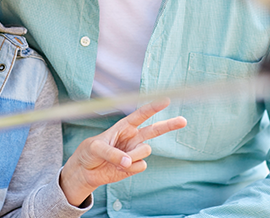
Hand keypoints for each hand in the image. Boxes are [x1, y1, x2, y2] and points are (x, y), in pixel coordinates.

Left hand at [59, 98, 186, 206]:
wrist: (86, 171)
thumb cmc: (89, 152)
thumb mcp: (96, 148)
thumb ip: (112, 153)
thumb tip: (127, 162)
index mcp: (124, 126)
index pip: (141, 115)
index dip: (153, 107)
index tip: (166, 100)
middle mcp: (133, 138)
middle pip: (156, 129)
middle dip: (169, 125)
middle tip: (183, 121)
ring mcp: (135, 152)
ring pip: (145, 151)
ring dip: (133, 156)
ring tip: (118, 160)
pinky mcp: (134, 166)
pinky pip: (140, 166)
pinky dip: (130, 168)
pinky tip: (119, 168)